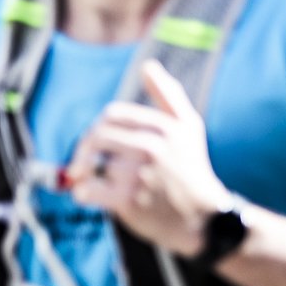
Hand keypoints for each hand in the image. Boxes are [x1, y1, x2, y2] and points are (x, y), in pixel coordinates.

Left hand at [63, 62, 230, 255]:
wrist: (203, 219)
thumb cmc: (192, 170)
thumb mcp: (189, 126)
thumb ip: (168, 94)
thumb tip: (147, 65)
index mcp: (162, 126)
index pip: (112, 115)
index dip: (98, 127)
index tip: (97, 143)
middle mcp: (151, 147)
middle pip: (98, 136)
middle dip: (85, 150)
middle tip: (82, 163)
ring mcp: (139, 174)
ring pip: (92, 163)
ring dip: (82, 172)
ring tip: (85, 179)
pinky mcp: (128, 201)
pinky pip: (89, 190)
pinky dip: (83, 193)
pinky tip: (88, 195)